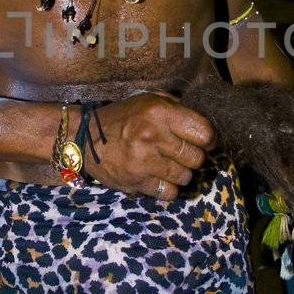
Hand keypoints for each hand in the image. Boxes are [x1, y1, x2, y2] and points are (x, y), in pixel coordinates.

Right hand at [85, 93, 215, 199]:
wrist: (84, 139)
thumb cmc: (120, 118)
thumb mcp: (146, 100)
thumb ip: (176, 107)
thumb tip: (203, 122)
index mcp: (159, 112)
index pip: (205, 133)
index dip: (209, 140)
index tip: (205, 142)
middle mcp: (153, 136)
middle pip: (197, 158)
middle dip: (193, 157)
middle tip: (181, 154)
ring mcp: (145, 161)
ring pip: (186, 177)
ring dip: (181, 173)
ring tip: (168, 165)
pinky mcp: (137, 181)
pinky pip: (169, 192)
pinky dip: (168, 188)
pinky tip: (159, 178)